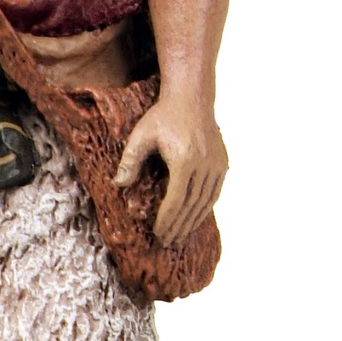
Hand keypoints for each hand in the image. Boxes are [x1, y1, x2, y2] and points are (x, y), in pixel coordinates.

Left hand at [114, 99, 227, 246]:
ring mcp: (217, 165)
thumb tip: (118, 185)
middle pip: (191, 205)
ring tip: (180, 236)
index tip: (158, 233)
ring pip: (205, 202)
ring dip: (192, 221)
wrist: (192, 98)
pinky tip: (195, 218)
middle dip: (179, 226)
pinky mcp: (223, 163)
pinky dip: (204, 208)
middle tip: (167, 242)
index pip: (176, 200)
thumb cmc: (163, 116)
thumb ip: (130, 160)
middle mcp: (205, 165)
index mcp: (185, 160)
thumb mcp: (141, 135)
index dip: (167, 220)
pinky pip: (215, 193)